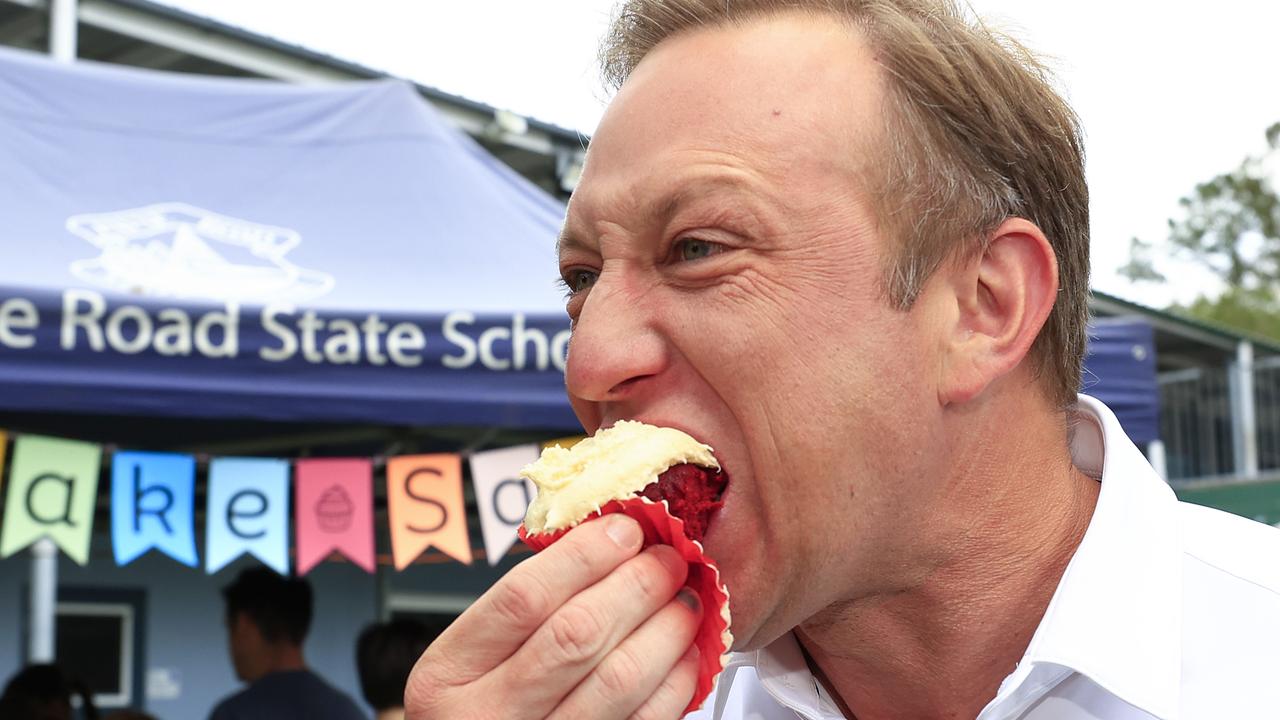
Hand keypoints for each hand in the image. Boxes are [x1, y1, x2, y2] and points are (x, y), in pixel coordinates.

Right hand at [406, 513, 703, 719]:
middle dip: (636, 584)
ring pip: (618, 678)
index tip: (625, 529)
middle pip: (576, 633)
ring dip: (665, 628)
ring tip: (684, 600)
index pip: (523, 597)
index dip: (584, 555)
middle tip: (668, 558)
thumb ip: (527, 607)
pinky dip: (674, 681)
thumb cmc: (480, 704)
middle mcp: (487, 716)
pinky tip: (684, 652)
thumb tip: (610, 540)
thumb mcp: (472, 657)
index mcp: (450, 673)